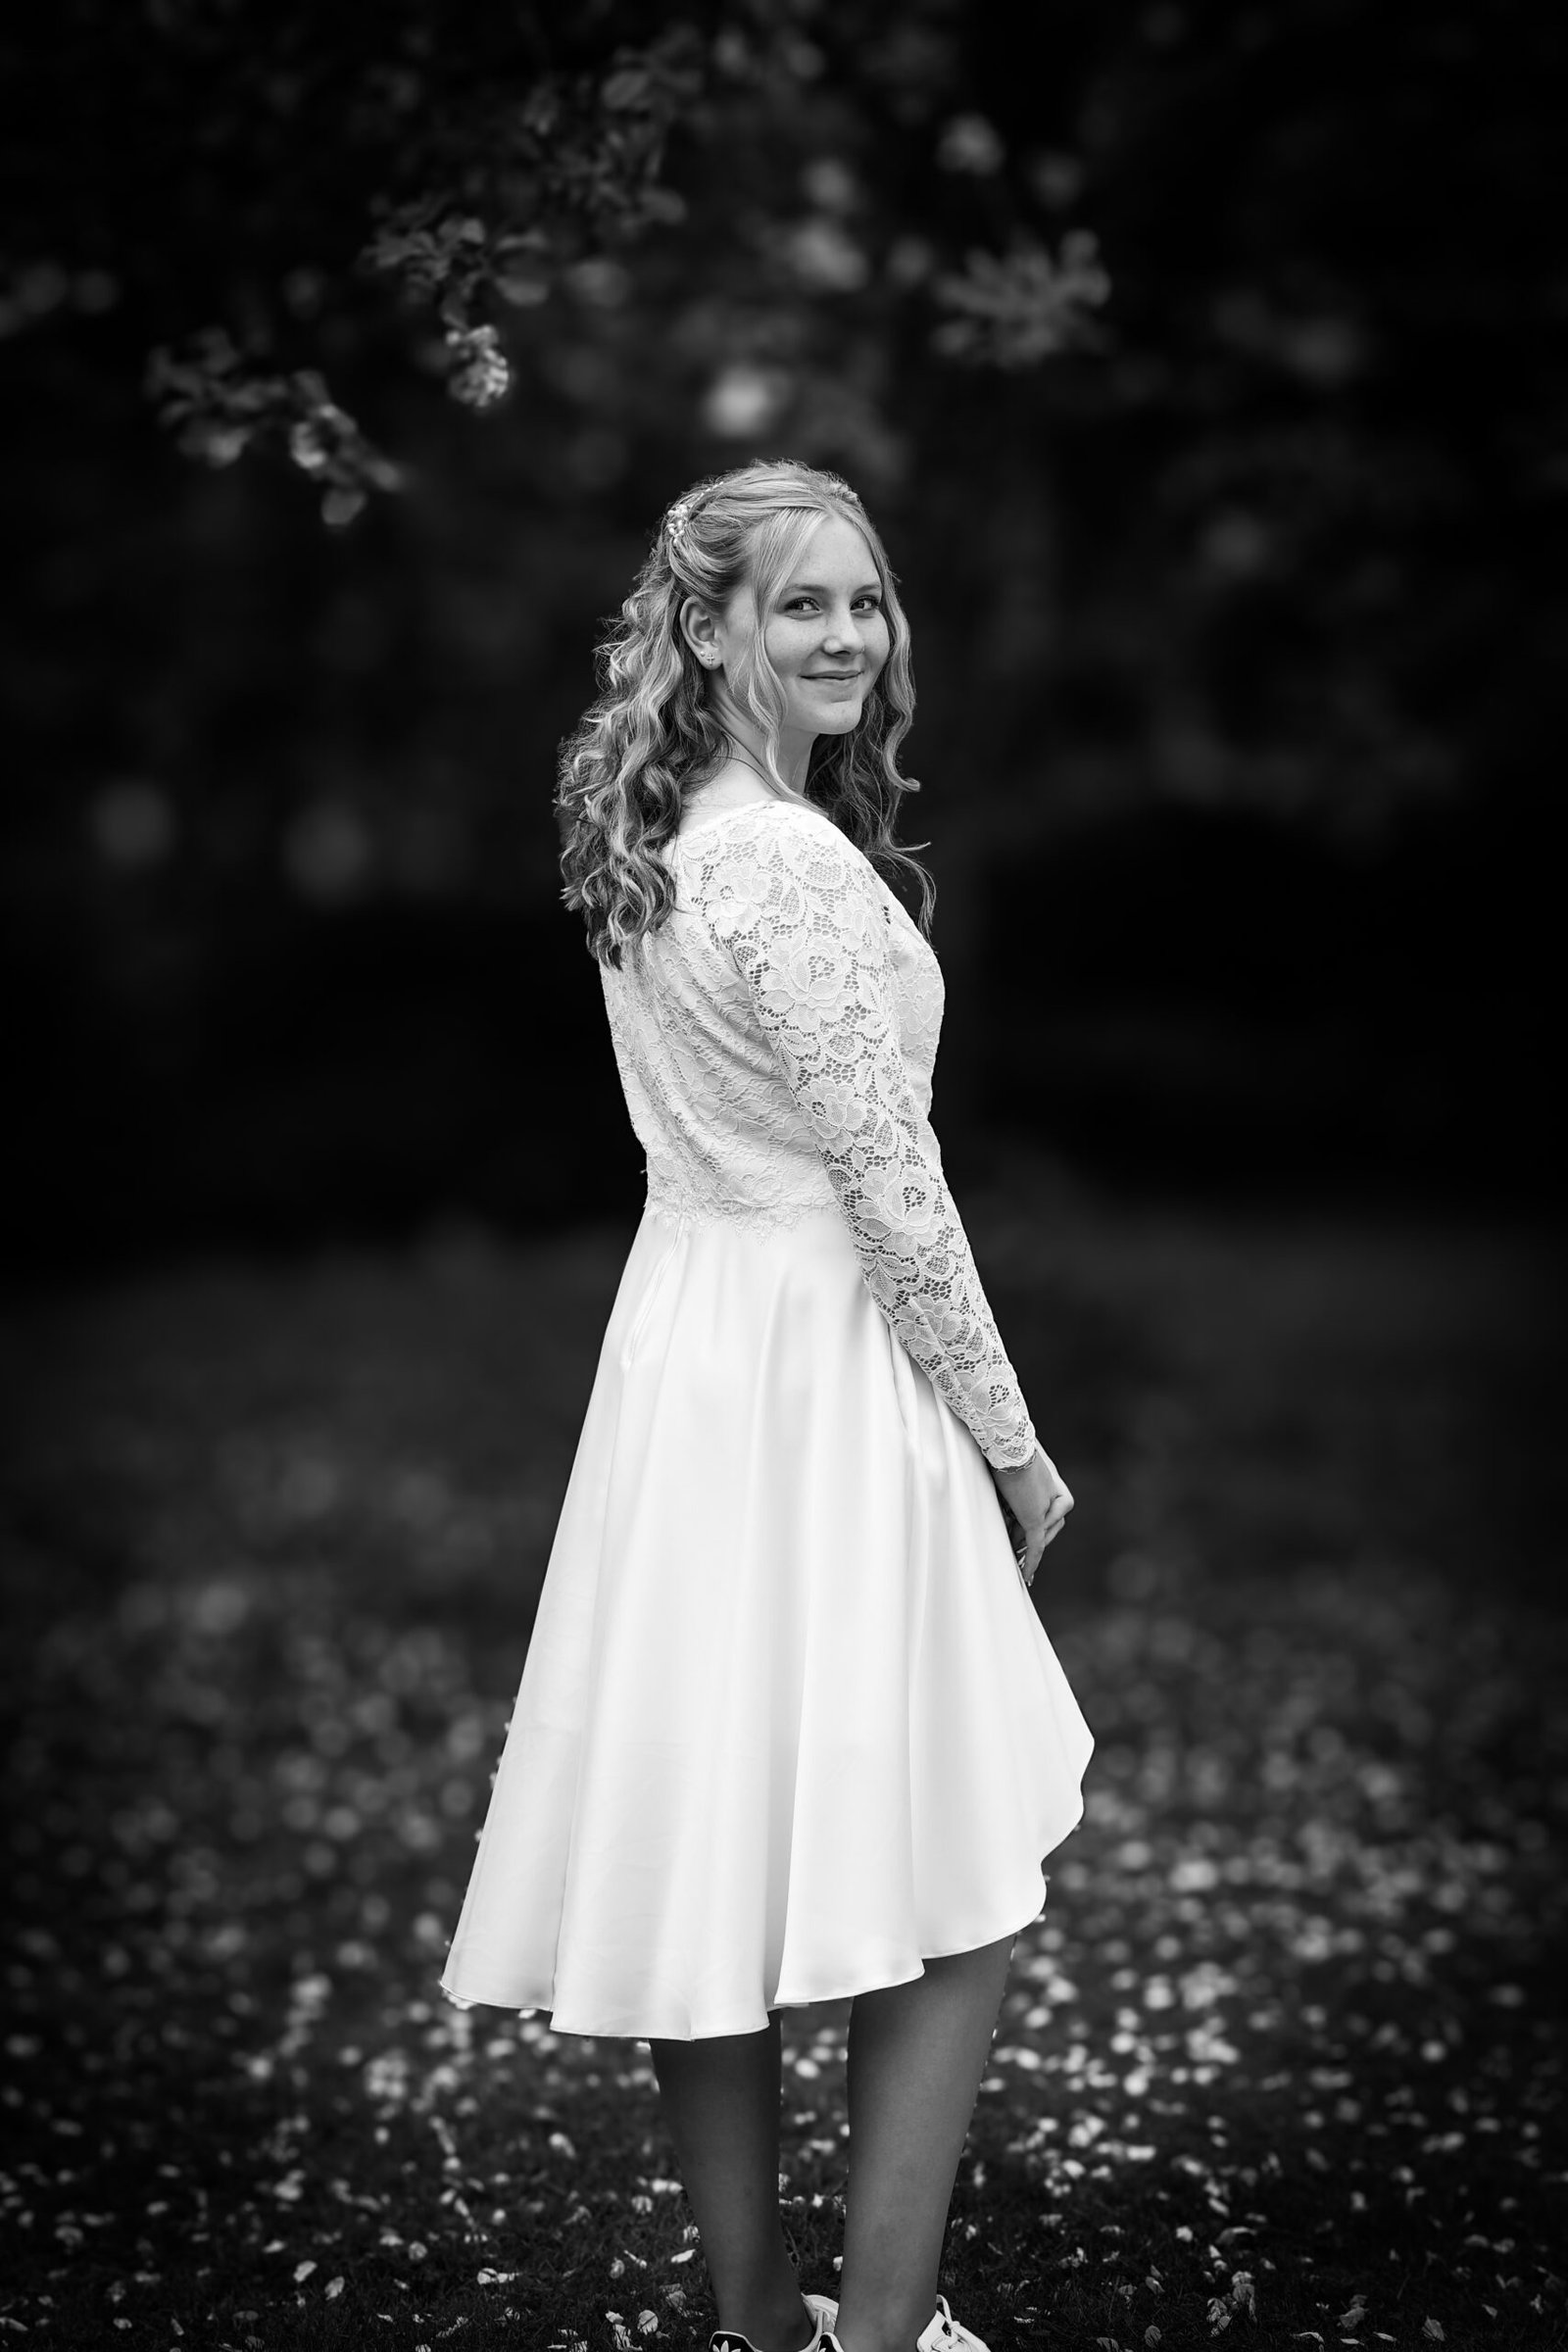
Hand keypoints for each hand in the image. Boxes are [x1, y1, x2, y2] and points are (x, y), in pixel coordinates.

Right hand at [989, 1445, 1073, 1588]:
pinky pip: (1035, 1546)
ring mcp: (1047, 1507)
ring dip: (1022, 1545)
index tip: (1023, 1538)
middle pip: (1050, 1526)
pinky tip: (1026, 1576)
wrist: (1006, 1445)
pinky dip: (1030, 1562)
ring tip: (1010, 1556)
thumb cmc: (1002, 1446)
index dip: (1039, 1525)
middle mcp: (1056, 1492)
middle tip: (1014, 1550)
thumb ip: (1012, 1481)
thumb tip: (1004, 1502)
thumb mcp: (1011, 1463)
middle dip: (1029, 1538)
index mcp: (1053, 1477)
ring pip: (1039, 1536)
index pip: (1051, 1508)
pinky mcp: (1036, 1519)